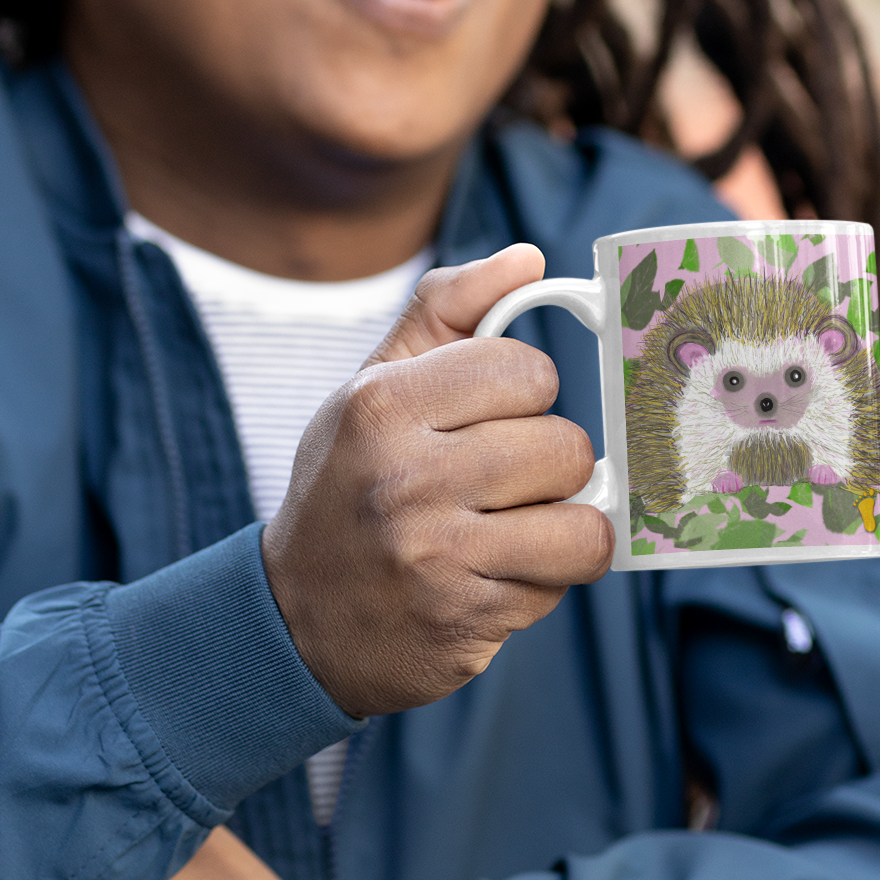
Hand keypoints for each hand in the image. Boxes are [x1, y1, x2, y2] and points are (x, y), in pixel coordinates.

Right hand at [262, 244, 612, 718]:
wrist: (298, 618)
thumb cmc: (350, 484)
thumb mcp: (374, 387)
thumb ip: (448, 311)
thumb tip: (529, 258)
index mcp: (381, 406)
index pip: (524, 369)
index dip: (526, 389)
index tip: (496, 412)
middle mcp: (405, 479)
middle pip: (563, 446)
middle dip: (550, 462)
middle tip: (506, 478)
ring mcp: (436, 557)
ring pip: (581, 523)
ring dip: (564, 526)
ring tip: (517, 525)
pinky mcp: (465, 621)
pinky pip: (562, 585)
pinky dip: (543, 580)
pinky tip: (496, 574)